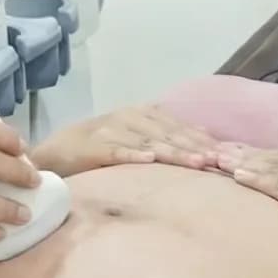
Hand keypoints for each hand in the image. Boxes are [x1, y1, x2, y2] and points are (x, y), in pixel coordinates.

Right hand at [32, 104, 219, 176]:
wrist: (53, 154)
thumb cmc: (99, 150)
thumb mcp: (135, 139)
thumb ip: (165, 137)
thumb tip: (206, 138)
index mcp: (141, 115)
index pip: (177, 126)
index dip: (201, 140)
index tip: (225, 155)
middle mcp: (128, 118)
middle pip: (167, 133)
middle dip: (194, 147)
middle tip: (217, 162)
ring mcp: (109, 130)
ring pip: (148, 141)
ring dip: (173, 151)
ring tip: (195, 163)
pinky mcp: (91, 146)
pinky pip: (115, 151)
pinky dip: (132, 155)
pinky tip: (148, 161)